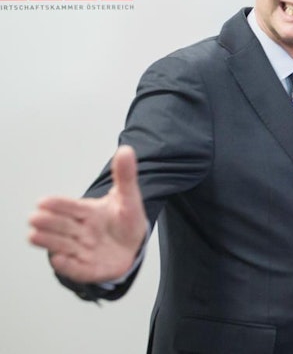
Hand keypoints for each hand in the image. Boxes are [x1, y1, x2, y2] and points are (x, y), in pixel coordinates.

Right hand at [28, 145, 147, 282]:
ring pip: (63, 245)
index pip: (70, 207)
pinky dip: (67, 265)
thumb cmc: (125, 221)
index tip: (43, 201)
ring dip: (49, 241)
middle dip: (49, 222)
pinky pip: (76, 268)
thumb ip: (125, 176)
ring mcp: (82, 250)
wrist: (133, 247)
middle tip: (35, 218)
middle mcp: (80, 231)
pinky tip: (58, 260)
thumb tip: (126, 149)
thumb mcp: (129, 198)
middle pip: (62, 226)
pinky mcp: (87, 268)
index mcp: (87, 212)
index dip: (58, 204)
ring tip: (33, 236)